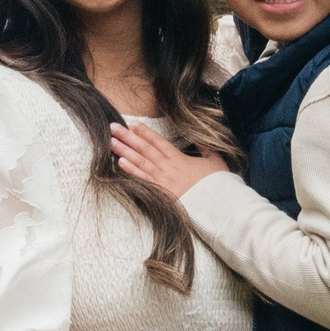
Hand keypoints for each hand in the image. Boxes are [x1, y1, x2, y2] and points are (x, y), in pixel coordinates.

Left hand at [110, 121, 230, 198]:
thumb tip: (198, 136)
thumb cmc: (218, 184)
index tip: (133, 124)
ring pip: (140, 163)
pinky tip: (120, 163)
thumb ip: (205, 147)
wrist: (218, 206)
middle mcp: (168, 168)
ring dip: (124, 151)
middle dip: (128, 137)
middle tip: (113, 127)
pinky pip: (143, 180)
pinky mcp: (160, 194)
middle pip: (145, 149)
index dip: (145, 132)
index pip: (159, 142)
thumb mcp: (215, 160)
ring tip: (111, 142)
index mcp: (180, 159)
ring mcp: (163, 181)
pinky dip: (131, 171)